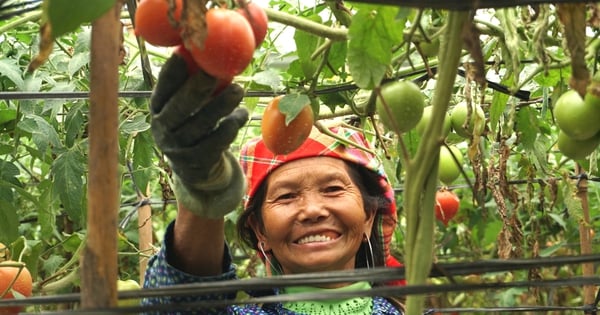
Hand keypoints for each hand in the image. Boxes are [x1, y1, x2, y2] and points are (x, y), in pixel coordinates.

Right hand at [150, 55, 247, 217]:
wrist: (195, 168)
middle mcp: (163, 128)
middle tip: (213, 73)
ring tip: (238, 90)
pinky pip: (216, 142)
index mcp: (158, 108)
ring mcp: (178, 148)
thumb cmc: (194, 123)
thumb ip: (196, 84)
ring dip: (221, 106)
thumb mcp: (188, 105)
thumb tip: (214, 52)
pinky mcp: (196, 162)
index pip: (162, 88)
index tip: (184, 54)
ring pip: (201, 125)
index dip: (172, 72)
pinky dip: (231, 126)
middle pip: (179, 108)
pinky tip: (242, 114)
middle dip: (196, 89)